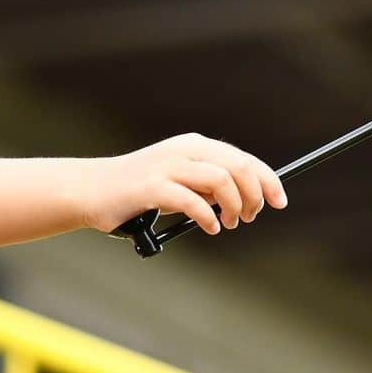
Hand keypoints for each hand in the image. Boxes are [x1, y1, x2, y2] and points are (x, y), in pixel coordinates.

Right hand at [82, 133, 286, 235]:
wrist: (92, 190)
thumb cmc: (138, 191)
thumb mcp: (179, 182)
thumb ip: (208, 186)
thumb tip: (244, 198)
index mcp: (193, 145)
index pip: (243, 158)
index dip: (268, 180)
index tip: (279, 202)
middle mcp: (183, 150)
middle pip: (237, 166)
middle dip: (254, 195)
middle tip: (249, 217)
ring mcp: (166, 166)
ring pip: (220, 180)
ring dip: (233, 205)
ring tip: (228, 223)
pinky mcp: (150, 187)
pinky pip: (191, 201)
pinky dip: (207, 218)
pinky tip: (209, 227)